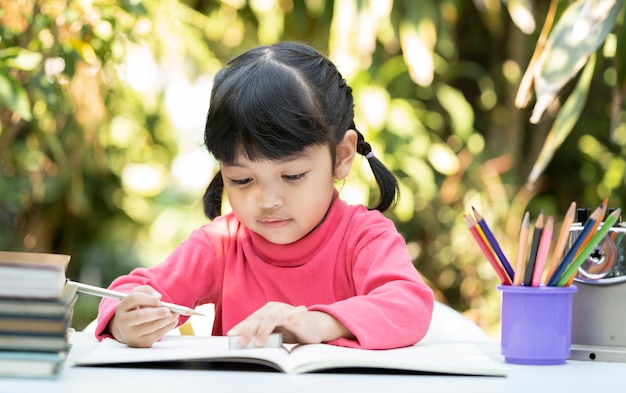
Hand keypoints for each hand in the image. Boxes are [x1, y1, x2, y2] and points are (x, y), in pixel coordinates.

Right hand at [108, 285, 178, 347]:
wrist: (129, 328)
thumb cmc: (136, 309)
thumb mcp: (138, 296)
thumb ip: (147, 291)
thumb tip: (158, 297)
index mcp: (122, 307)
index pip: (134, 299)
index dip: (149, 299)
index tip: (160, 300)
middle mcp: (123, 321)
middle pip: (141, 315)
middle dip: (157, 312)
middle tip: (168, 310)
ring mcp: (130, 334)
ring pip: (150, 326)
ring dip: (166, 320)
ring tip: (175, 315)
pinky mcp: (140, 343)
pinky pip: (156, 335)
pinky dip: (167, 327)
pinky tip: (173, 322)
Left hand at [226, 302, 353, 346]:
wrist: (314, 326)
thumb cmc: (290, 330)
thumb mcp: (272, 333)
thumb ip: (259, 334)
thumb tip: (239, 343)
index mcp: (266, 311)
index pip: (250, 319)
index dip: (240, 327)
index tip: (231, 336)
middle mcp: (275, 308)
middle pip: (259, 318)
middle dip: (249, 330)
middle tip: (242, 343)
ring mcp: (288, 310)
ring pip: (273, 317)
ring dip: (265, 330)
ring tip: (260, 342)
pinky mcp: (301, 314)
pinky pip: (296, 314)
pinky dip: (292, 317)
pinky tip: (287, 322)